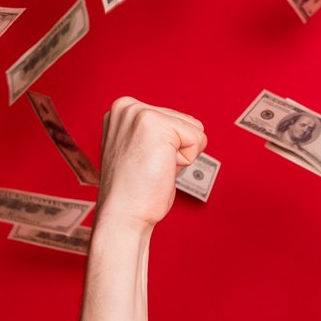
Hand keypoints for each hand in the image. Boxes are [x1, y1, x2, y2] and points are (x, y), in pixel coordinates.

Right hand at [96, 96, 207, 232]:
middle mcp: (128, 106)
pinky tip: (160, 168)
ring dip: (181, 156)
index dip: (170, 148)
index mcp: (123, 110)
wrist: (123, 214)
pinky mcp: (155, 124)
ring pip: (195, 130)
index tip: (145, 162)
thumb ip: (159, 134)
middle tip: (150, 168)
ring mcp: (139, 112)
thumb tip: (191, 129)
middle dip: (177, 151)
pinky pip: (198, 139)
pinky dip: (186, 160)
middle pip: (187, 122)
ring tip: (154, 168)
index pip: (175, 120)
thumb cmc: (135, 191)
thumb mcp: (142, 150)